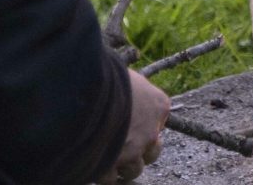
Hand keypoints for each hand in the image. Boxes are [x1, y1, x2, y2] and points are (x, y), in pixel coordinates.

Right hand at [96, 69, 168, 183]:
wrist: (93, 94)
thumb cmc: (111, 79)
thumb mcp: (130, 77)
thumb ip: (136, 90)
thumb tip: (129, 90)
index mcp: (159, 106)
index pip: (160, 122)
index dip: (147, 125)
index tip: (136, 125)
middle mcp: (151, 132)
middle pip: (153, 152)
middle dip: (141, 152)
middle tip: (127, 148)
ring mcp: (134, 151)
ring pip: (134, 169)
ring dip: (123, 166)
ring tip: (110, 159)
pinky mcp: (113, 165)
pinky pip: (110, 178)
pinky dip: (103, 174)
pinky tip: (95, 165)